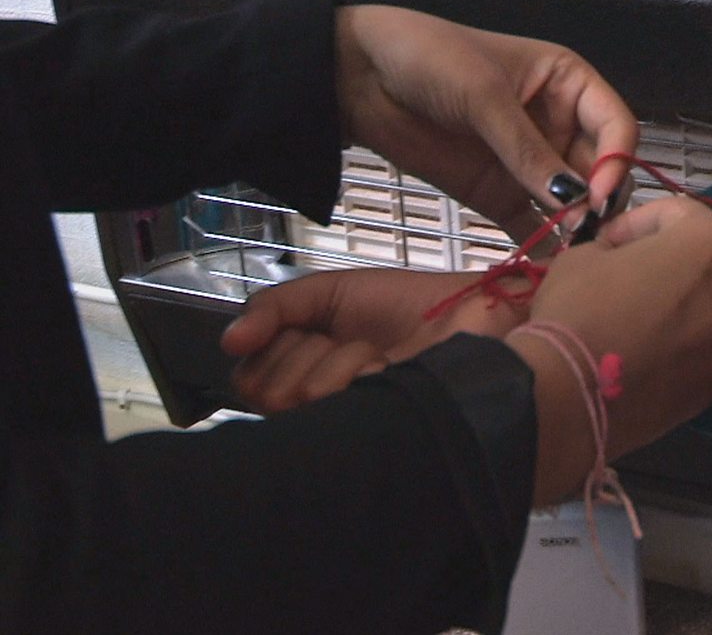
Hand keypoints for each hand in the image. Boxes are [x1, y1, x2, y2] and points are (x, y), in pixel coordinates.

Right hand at [221, 269, 533, 412]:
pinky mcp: (373, 433)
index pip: (247, 379)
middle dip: (306, 349)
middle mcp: (318, 410)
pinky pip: (332, 402)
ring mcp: (345, 425)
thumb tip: (228, 342)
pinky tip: (389, 368)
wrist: (467, 310)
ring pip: (295, 397)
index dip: (273, 347)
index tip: (313, 330)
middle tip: (353, 341)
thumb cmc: (406, 306)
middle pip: (263, 392)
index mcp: (303, 376)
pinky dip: (359, 370)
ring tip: (377, 354)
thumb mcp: (329, 294)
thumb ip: (273, 308)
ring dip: (338, 359)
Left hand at [335, 5, 637, 242]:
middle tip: (590, 235)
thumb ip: (528, 151)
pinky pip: (533, 225)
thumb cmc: (428, 59)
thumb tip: (576, 201)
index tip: (598, 196)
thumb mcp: (484, 98)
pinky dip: (543, 247)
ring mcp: (530, 164)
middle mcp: (558, 125)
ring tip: (577, 257)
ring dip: (576, 229)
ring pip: (571, 203)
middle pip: (600, 171)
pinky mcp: (500, 194)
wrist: (360, 77)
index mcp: (569, 84)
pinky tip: (551, 269)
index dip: (615, 161)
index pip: (616, 127)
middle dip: (600, 202)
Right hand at [504, 197, 711, 502]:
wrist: (572, 396)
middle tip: (653, 266)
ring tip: (659, 309)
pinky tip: (659, 347)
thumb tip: (624, 257)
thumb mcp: (586, 256)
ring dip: (705, 296)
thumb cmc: (578, 311)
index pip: (681, 213)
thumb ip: (620, 246)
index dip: (639, 222)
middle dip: (697, 251)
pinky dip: (698, 338)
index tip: (610, 240)